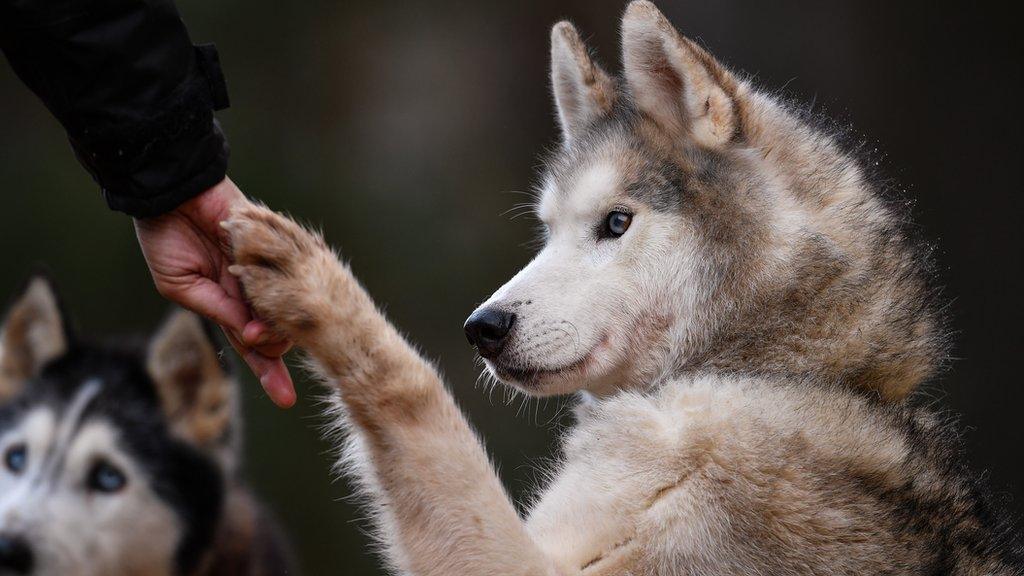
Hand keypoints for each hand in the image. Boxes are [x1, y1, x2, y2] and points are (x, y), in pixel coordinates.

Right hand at [133, 177, 296, 407]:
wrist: (173, 192)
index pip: (253, 345)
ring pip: (284, 310)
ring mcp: (267, 270)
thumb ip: (217, 310)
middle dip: (272, 347)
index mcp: (227, 304)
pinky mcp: (274, 246)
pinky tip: (263, 285)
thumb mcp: (182, 285)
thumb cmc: (168, 238)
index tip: (286, 400)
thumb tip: (250, 334)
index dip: (269, 372)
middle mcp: (253, 291)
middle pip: (277, 333)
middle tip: (257, 335)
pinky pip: (281, 275)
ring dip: (273, 321)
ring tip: (258, 314)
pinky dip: (274, 287)